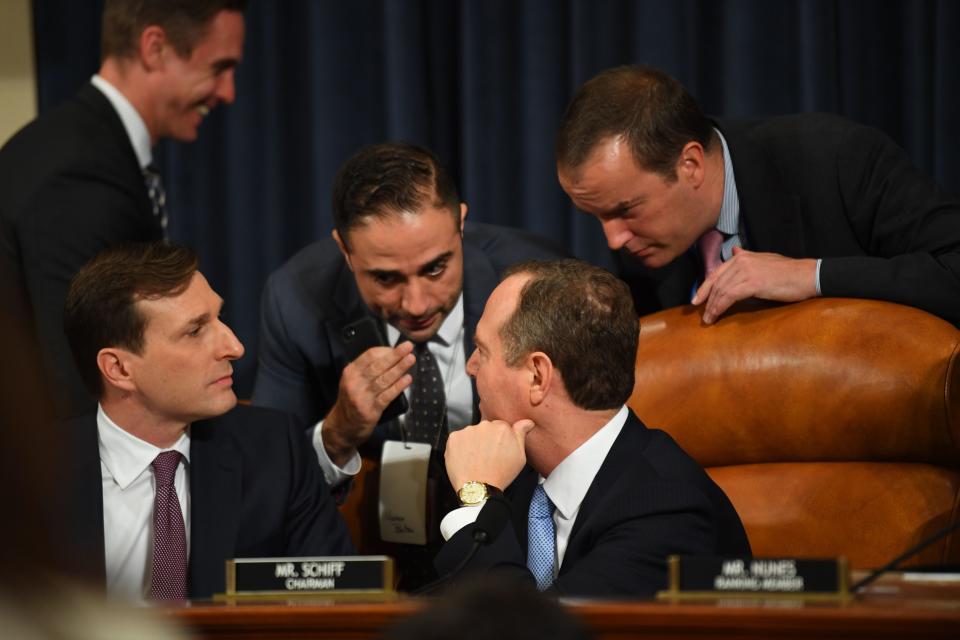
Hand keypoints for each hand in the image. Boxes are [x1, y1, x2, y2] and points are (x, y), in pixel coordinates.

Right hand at [323, 341, 414, 464]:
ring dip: (399, 368)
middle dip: (395, 355)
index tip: (397, 347)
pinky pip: (387, 396)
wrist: (342, 427)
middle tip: (408, 347)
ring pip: (384, 379)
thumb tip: (389, 356)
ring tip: (410, 360)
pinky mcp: (370, 410)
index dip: (385, 350)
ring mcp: (362, 397)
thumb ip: (366, 370)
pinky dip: (398, 386)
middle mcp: (355, 383)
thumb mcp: (352, 381)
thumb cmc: (351, 402)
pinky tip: (407, 380)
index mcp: (350, 372)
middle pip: (378, 366)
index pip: (369, 355)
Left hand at [445, 419, 535, 491]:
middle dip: (486, 439)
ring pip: (472, 433)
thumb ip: (521, 434)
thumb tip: (527, 422)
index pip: (500, 427)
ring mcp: (468, 431)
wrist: (479, 488)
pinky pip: (458, 439)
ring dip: (473, 442)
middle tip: (487, 456)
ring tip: (476, 460)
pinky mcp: (454, 438)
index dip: (499, 440)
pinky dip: (461, 447)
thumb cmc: (500, 475)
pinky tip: (466, 459)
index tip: (498, 450)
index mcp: (502, 427)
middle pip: (486, 428)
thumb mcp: (520, 456)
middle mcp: (484, 425)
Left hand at [692, 248, 817, 323]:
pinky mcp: (752, 282)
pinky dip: (720, 307)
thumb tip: (735, 250)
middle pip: (716, 283)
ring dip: (712, 307)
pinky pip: (729, 296)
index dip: (704, 288)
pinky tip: (716, 315)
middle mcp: (741, 260)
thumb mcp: (764, 260)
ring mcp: (746, 270)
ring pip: (721, 290)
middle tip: (702, 314)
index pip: (716, 273)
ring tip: (709, 319)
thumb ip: (747, 258)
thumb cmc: (787, 272)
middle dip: (706, 300)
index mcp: (742, 256)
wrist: (807, 275)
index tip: (696, 300)